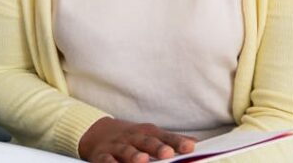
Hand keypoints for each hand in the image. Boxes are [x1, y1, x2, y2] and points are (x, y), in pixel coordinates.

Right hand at [78, 117, 195, 162]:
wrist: (97, 133)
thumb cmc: (132, 139)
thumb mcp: (150, 136)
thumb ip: (170, 140)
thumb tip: (194, 142)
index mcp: (147, 132)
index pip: (165, 136)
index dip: (177, 142)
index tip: (190, 147)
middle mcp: (132, 137)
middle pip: (146, 141)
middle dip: (157, 148)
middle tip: (168, 154)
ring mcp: (116, 146)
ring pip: (126, 150)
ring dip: (134, 156)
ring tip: (142, 161)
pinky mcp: (101, 155)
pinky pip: (105, 160)